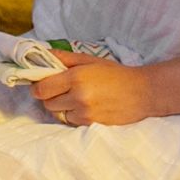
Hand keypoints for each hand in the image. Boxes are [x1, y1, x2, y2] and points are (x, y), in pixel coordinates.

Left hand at [30, 51, 155, 126]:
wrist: (141, 92)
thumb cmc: (115, 73)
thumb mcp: (90, 60)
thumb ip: (65, 58)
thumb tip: (44, 54)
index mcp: (76, 77)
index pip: (42, 89)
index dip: (37, 87)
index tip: (41, 84)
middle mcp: (78, 96)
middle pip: (47, 103)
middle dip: (49, 96)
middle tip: (59, 89)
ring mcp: (84, 113)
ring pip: (57, 114)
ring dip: (60, 107)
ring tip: (72, 98)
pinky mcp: (90, 124)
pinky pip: (70, 121)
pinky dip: (71, 115)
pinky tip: (82, 107)